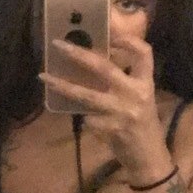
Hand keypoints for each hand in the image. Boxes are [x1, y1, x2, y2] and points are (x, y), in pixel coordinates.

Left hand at [40, 35, 169, 178]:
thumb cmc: (143, 125)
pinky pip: (87, 119)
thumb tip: (91, 63)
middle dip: (78, 54)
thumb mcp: (140, 99)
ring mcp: (123, 112)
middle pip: (104, 68)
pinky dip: (80, 116)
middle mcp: (135, 94)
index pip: (144, 53)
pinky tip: (76, 117)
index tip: (110, 34)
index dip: (129, 41)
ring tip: (43, 77)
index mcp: (145, 84)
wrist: (149, 158)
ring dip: (62, 85)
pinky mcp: (111, 129)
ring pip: (86, 95)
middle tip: (58, 45)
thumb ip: (124, 82)